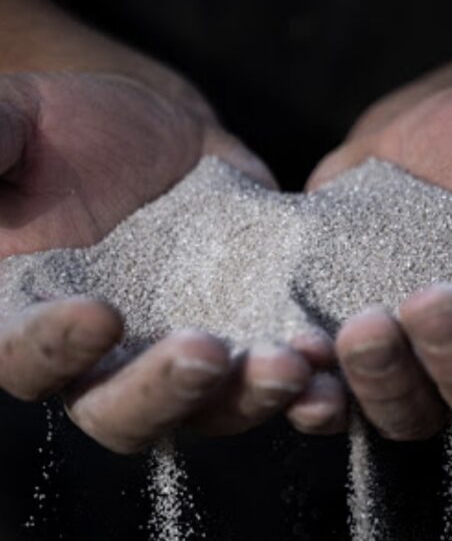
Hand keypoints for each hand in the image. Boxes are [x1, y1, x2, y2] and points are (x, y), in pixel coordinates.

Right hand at [0, 72, 344, 451]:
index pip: (24, 358)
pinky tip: (330, 363)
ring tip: (293, 362)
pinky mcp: (245, 345)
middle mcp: (104, 365)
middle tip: (208, 352)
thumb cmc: (65, 135)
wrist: (154, 140)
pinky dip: (307, 385)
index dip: (54, 350)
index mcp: (30, 320)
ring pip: (210, 412)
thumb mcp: (15, 124)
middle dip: (164, 392)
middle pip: (121, 415)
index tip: (100, 311)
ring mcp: (180, 363)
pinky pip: (275, 383)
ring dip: (251, 397)